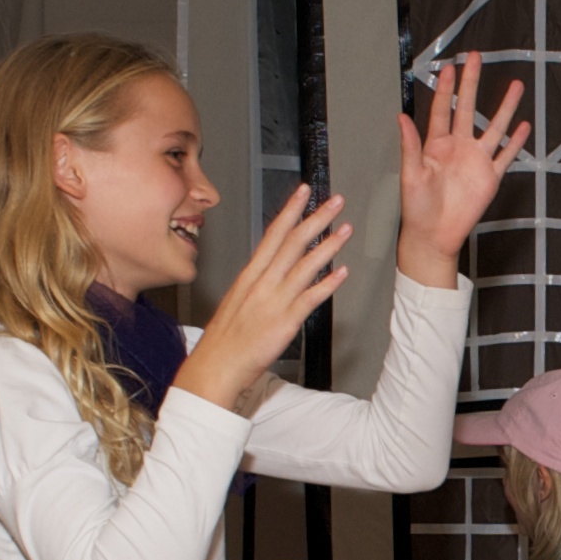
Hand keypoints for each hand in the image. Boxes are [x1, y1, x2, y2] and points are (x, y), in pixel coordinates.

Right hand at [178, 186, 351, 415]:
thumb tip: (272, 274)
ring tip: (346, 229)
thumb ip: (256, 286)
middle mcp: (261, 283)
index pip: (273, 234)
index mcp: (249, 276)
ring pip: (304, 266)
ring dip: (328, 245)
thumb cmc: (224, 340)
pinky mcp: (283, 322)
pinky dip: (327, 284)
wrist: (215, 367)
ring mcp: (272, 301)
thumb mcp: (237, 302)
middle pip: (291, 242)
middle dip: (315, 218)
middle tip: (335, 201)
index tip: (304, 192)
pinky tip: (342, 272)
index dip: (290, 211)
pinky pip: (309, 299)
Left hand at [398, 54, 528, 285]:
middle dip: (472, 83)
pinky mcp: (490, 177)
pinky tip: (524, 126)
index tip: (450, 67)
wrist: (434, 235)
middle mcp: (458, 147)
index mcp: (436, 145)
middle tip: (476, 58)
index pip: (442, 109)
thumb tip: (401, 117)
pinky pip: (506, 156)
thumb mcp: (410, 175)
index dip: (446, 88)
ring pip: (495, 127)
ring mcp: (476, 160)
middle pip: (468, 108)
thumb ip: (410, 146)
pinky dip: (516, 142)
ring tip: (516, 85)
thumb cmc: (416, 207)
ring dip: (505, 107)